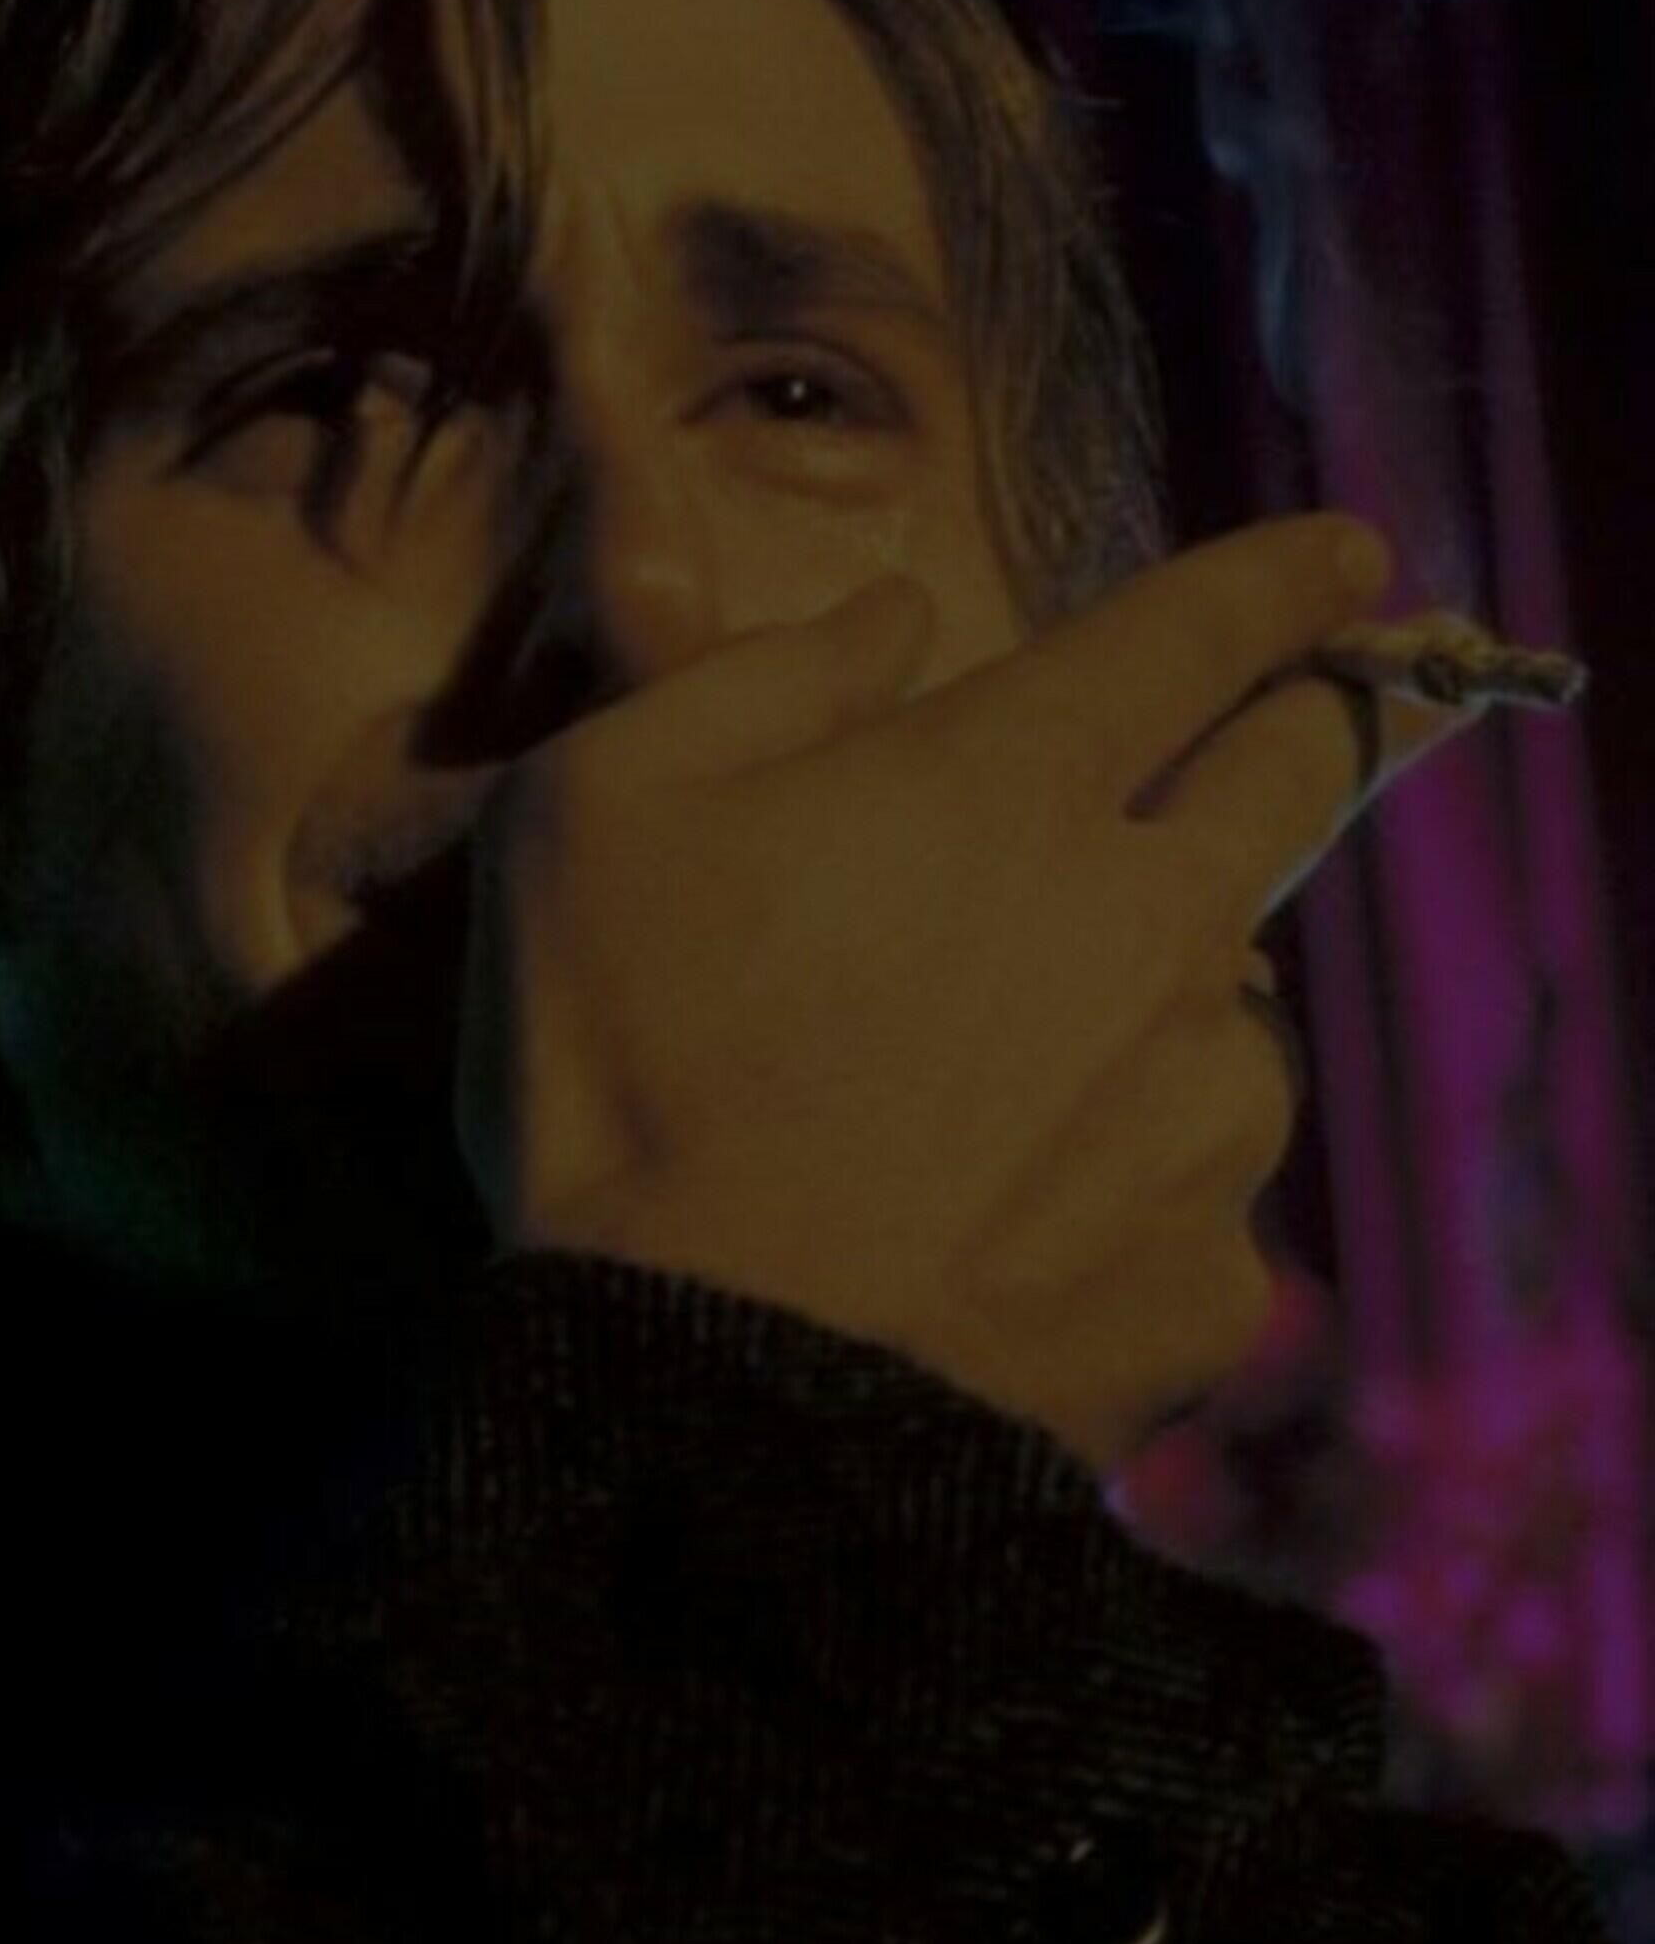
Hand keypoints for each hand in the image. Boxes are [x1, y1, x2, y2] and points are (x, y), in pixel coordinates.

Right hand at [455, 514, 1469, 1468]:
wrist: (698, 1392)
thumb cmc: (624, 1070)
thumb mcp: (594, 811)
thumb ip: (759, 678)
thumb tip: (891, 620)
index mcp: (1012, 785)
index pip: (1199, 629)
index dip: (1282, 575)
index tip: (1348, 552)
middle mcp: (1155, 922)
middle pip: (1298, 779)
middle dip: (1302, 729)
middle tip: (1268, 737)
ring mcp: (1205, 1108)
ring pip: (1237, 1004)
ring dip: (1169, 996)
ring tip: (1020, 1077)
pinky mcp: (1211, 1274)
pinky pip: (1196, 1193)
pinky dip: (1128, 1180)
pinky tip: (1013, 1227)